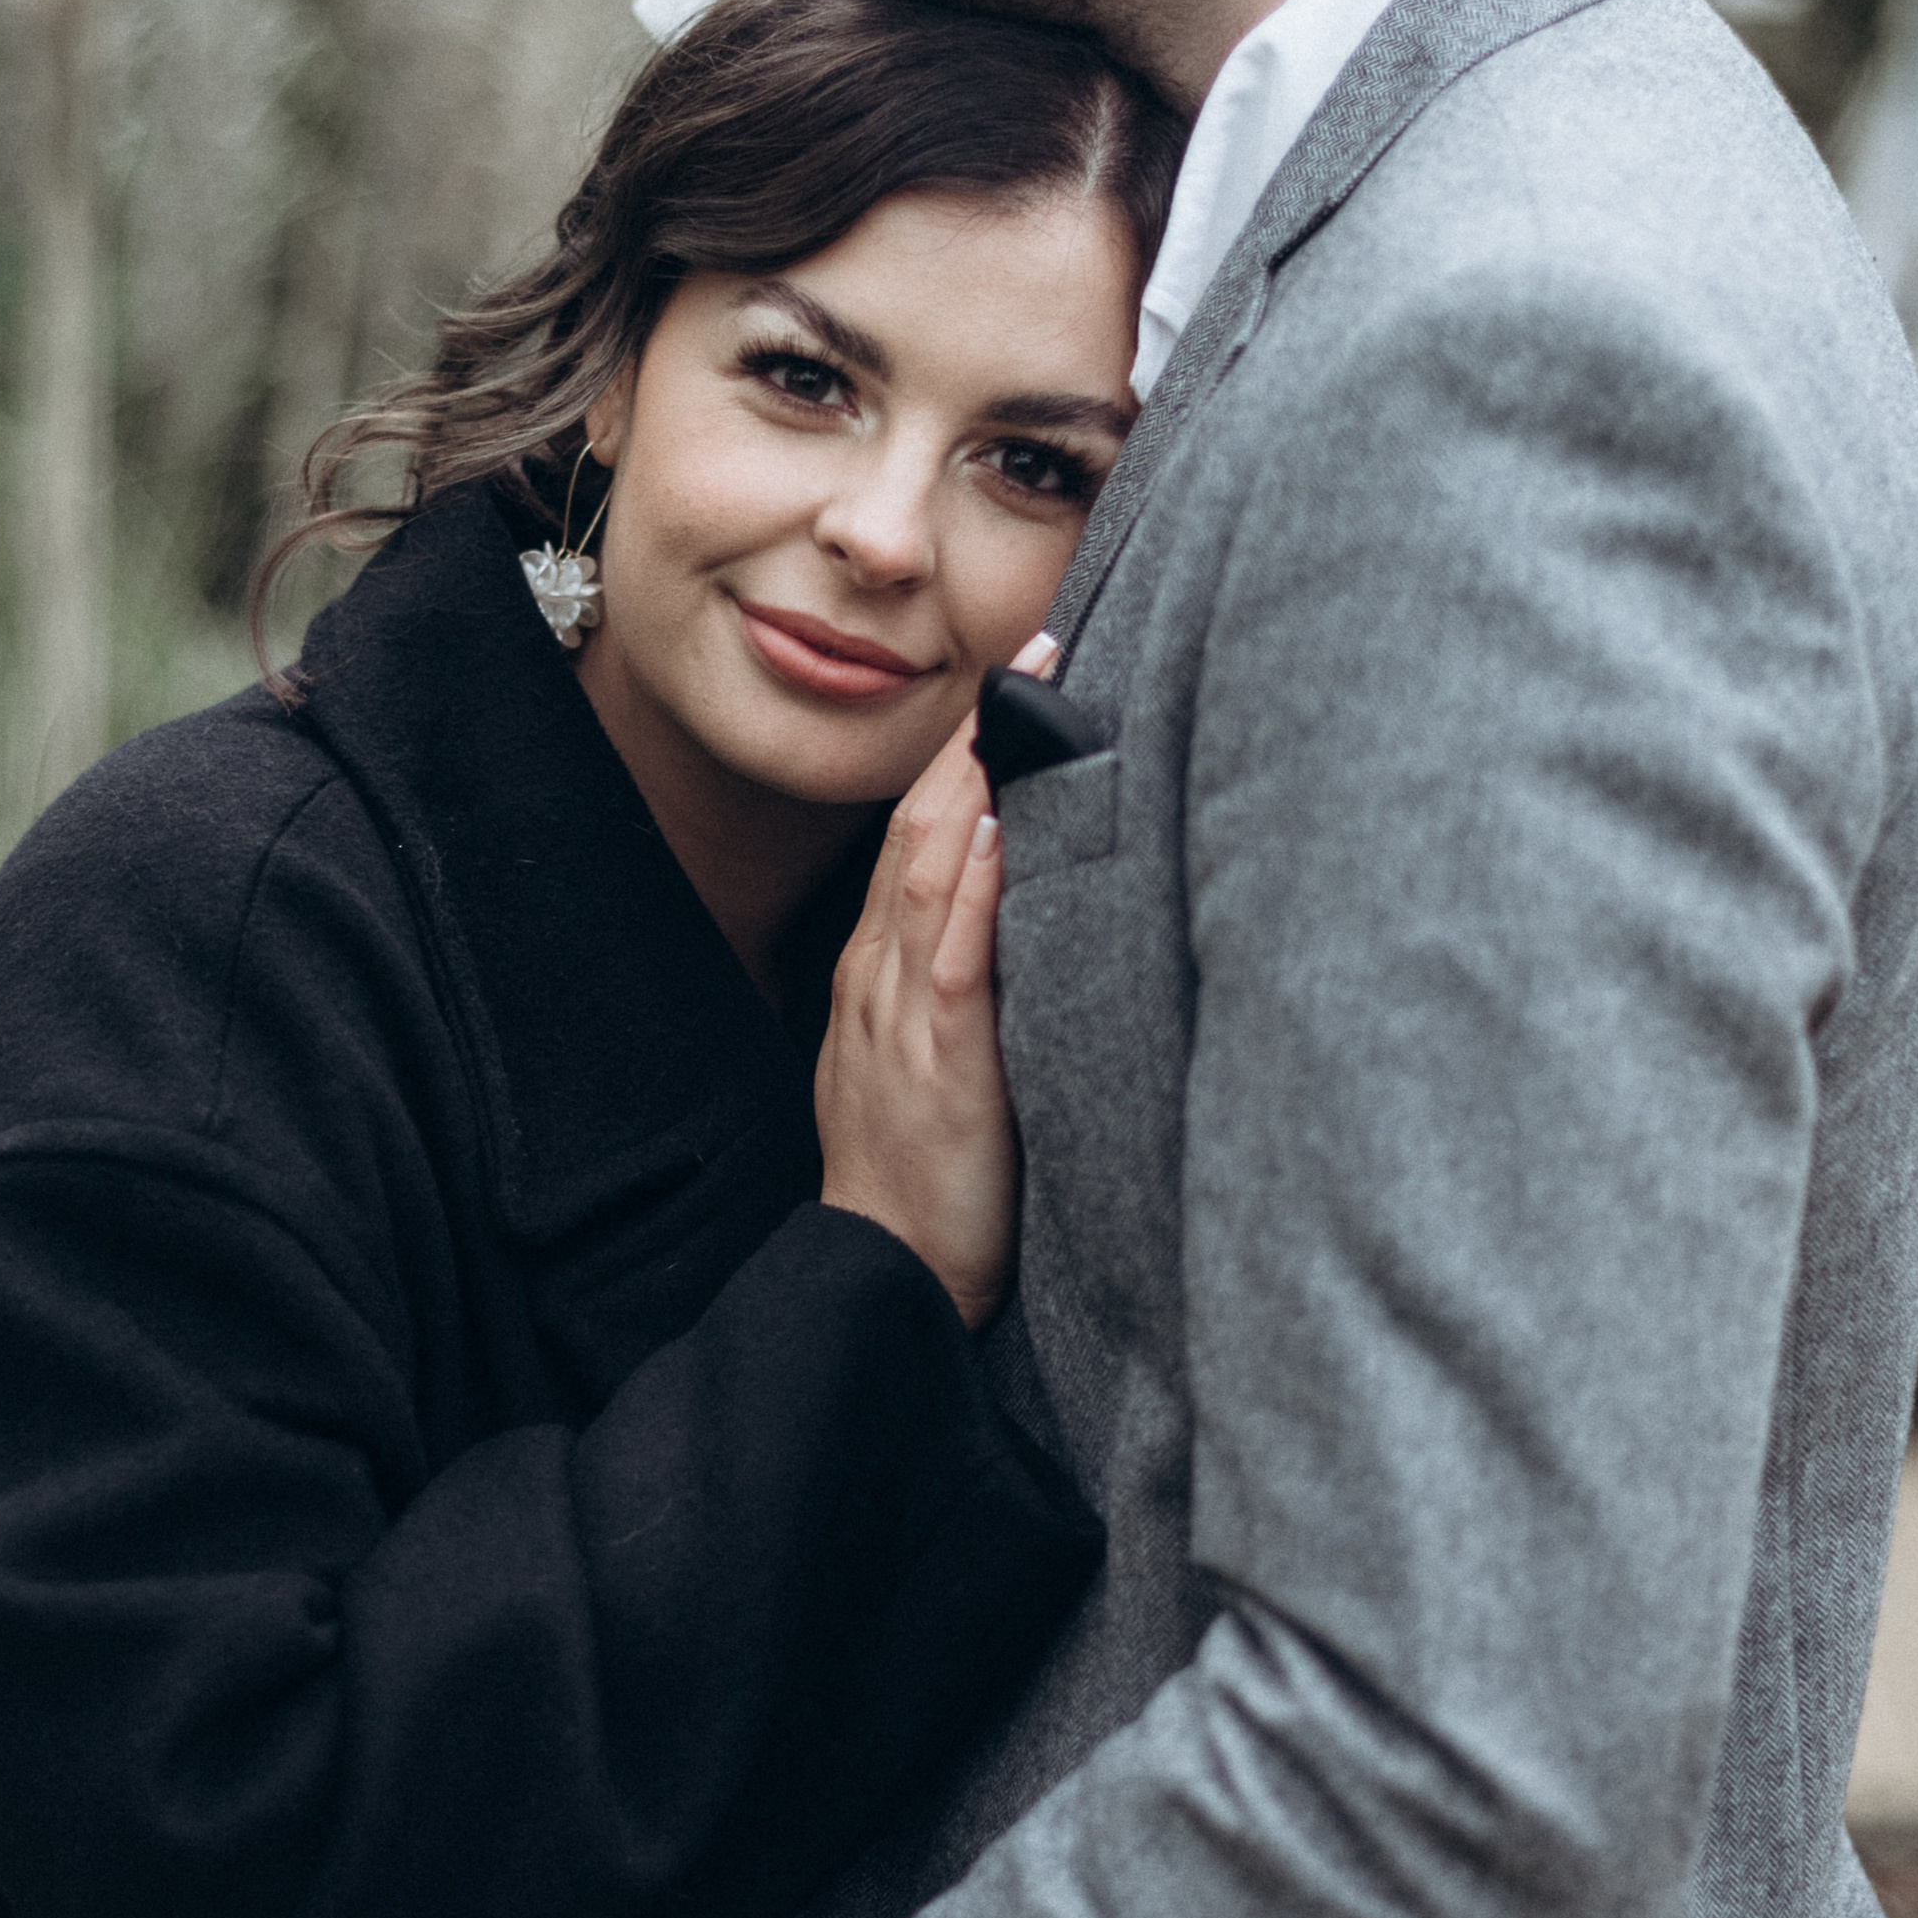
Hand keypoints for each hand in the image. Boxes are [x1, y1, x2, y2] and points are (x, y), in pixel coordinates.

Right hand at [817, 662, 1038, 1331]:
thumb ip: (965, 974)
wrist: (891, 1271)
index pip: (919, 831)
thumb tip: (1022, 898)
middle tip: (1035, 646)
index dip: (962, 748)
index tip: (1014, 673)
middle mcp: (882, 972)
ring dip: (978, 779)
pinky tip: (1003, 828)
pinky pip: (953, 956)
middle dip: (975, 732)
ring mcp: (902, 1012)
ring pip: (931, 869)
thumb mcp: (935, 1052)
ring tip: (1024, 702)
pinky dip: (975, 884)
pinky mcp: (938, 1060)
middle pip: (921, 824)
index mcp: (883, 968)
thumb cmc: (926, 1172)